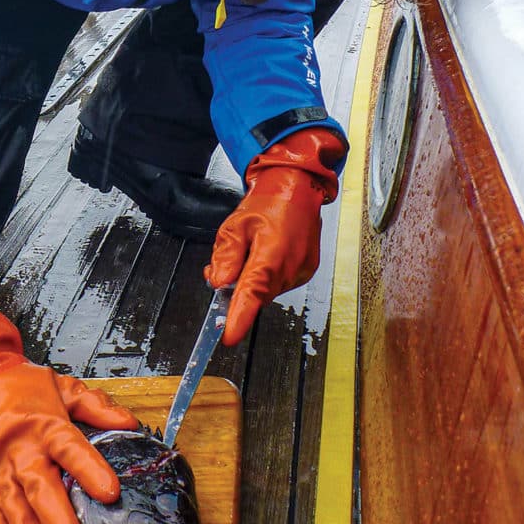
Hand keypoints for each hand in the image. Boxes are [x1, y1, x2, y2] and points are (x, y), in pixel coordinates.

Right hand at [0, 297, 137, 523]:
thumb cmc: (19, 387)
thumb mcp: (62, 386)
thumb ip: (96, 406)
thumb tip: (128, 423)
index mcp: (44, 424)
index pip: (69, 448)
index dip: (89, 470)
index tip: (110, 491)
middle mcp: (19, 450)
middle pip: (39, 489)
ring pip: (16, 512)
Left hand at [204, 128, 345, 345]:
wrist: (298, 188)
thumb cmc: (269, 202)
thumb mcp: (236, 225)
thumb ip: (226, 256)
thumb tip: (218, 283)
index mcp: (271, 255)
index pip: (252, 294)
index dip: (239, 317)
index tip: (228, 336)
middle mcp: (290, 268)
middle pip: (255, 296)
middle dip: (236, 288)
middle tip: (222, 266)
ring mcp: (301, 272)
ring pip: (265, 291)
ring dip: (251, 281)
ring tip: (248, 251)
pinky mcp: (305, 272)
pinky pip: (278, 284)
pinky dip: (265, 276)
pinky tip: (263, 255)